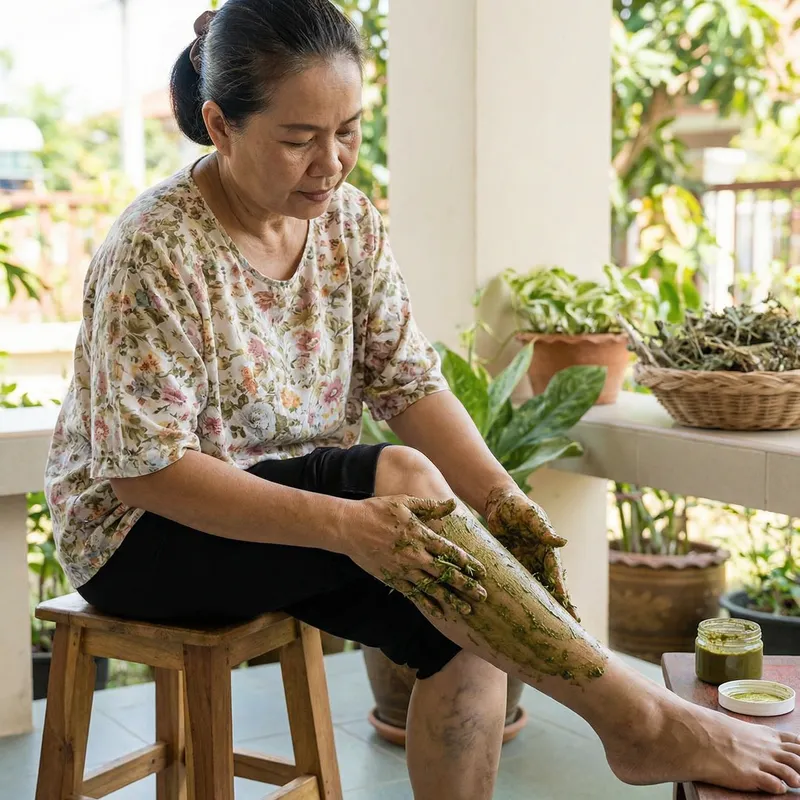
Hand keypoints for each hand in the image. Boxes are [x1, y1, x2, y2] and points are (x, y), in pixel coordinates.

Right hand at [346, 495, 486, 617]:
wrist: (349, 527)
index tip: (482, 571)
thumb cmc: (378, 510)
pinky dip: (428, 605)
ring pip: (432, 589)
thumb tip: (452, 504)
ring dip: (451, 600)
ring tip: (467, 610)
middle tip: (484, 596)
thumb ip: (430, 507)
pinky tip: (441, 613)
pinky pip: (414, 595)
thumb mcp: (405, 503)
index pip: (449, 551)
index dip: (467, 562)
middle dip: (466, 585)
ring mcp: (403, 569)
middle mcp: (415, 555)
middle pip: (445, 573)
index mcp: (420, 535)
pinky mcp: (393, 579)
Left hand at [484, 486, 579, 621]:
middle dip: (561, 604)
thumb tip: (562, 542)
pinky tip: (523, 612)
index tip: (568, 606)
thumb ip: (543, 529)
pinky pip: (518, 583)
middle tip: (572, 625)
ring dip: (544, 605)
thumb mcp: (530, 515)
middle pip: (551, 586)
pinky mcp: (512, 564)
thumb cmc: (517, 506)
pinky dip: (522, 597)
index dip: (561, 590)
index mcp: (547, 549)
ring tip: (552, 626)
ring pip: (536, 588)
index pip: (556, 573)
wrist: (498, 503)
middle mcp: (539, 559)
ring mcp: (526, 563)